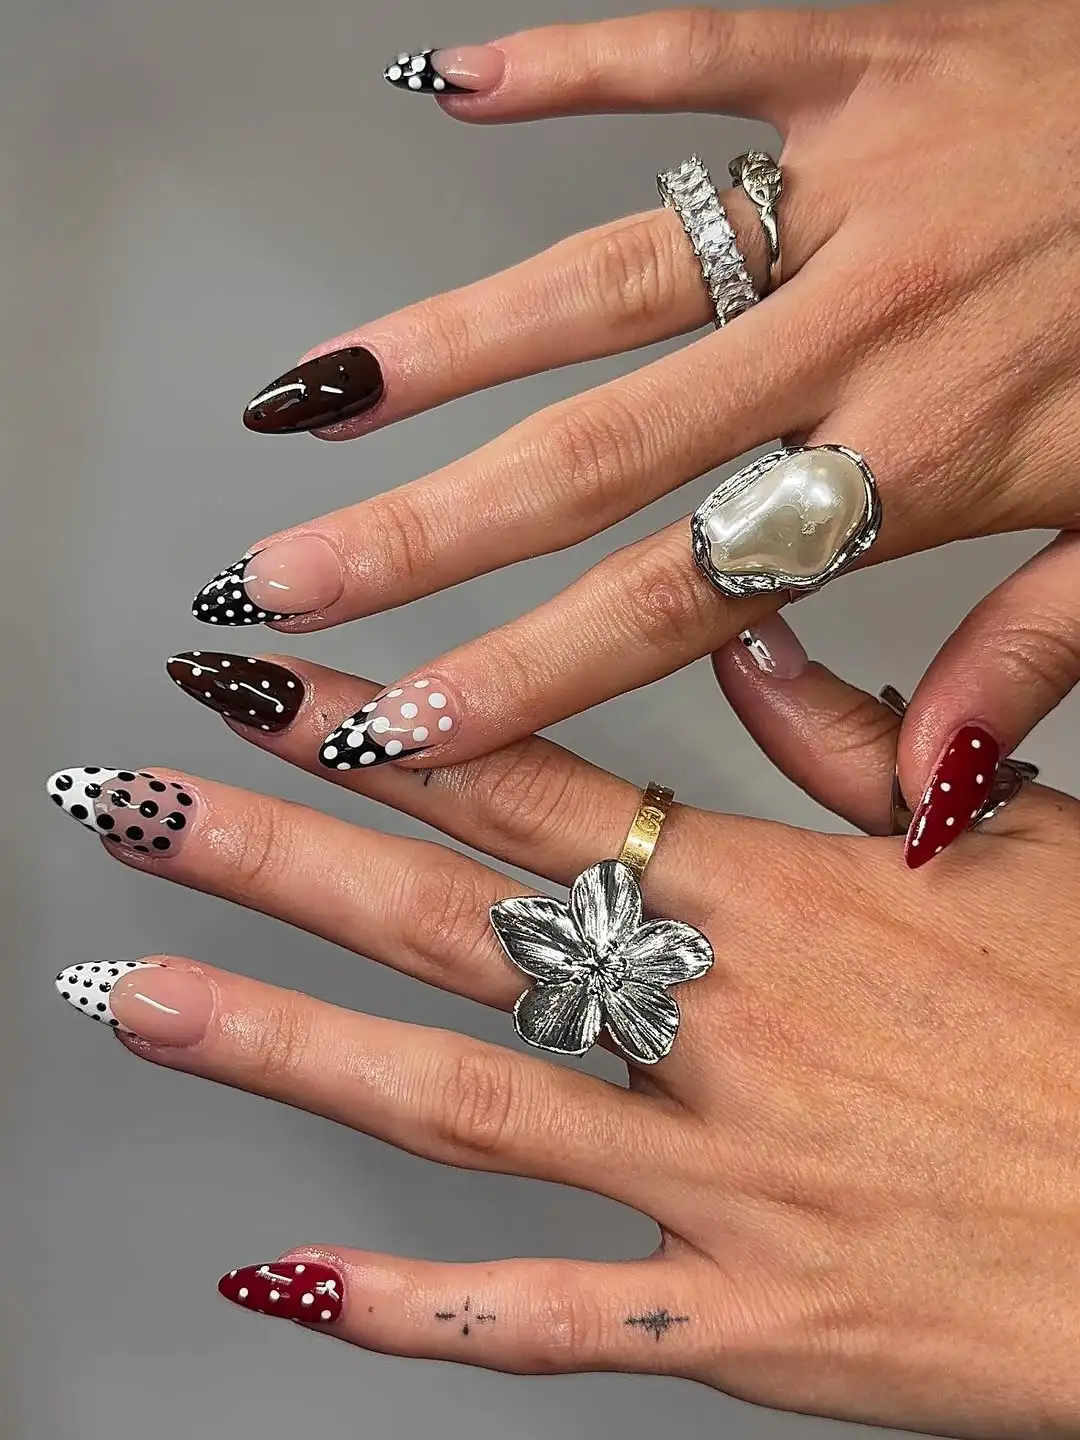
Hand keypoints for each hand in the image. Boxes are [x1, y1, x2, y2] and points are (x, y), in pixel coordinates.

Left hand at [50, 646, 1079, 1436]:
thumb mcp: (1009, 840)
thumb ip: (849, 740)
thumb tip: (739, 637)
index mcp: (779, 899)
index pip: (526, 787)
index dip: (376, 730)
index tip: (258, 678)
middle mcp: (720, 1029)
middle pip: (450, 924)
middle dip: (276, 854)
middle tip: (134, 799)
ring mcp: (720, 1184)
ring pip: (457, 1104)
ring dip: (284, 1044)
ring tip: (139, 995)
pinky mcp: (745, 1323)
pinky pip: (545, 1323)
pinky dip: (405, 1305)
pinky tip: (284, 1277)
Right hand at [194, 0, 1079, 867]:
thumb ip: (1029, 658)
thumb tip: (927, 788)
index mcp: (927, 458)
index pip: (677, 600)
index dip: (525, 672)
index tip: (399, 722)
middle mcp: (862, 330)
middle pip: (600, 455)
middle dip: (426, 535)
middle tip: (285, 583)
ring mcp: (854, 185)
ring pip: (612, 275)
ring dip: (448, 343)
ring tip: (314, 401)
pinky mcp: (869, 51)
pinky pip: (700, 44)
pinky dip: (578, 63)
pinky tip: (457, 85)